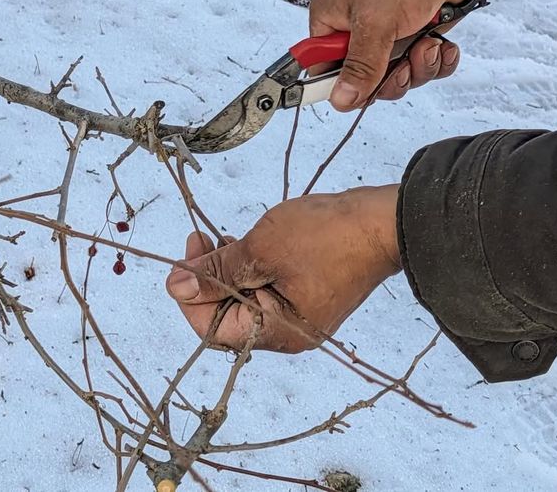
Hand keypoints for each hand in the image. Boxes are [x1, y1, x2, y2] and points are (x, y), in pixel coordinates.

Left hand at [165, 186, 399, 352]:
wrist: (382, 222)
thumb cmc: (324, 236)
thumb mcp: (261, 250)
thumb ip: (217, 271)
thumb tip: (174, 286)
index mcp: (276, 333)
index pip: (212, 328)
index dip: (191, 294)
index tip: (187, 253)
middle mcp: (287, 334)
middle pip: (227, 316)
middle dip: (208, 278)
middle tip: (200, 238)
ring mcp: (300, 316)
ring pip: (245, 299)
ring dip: (228, 270)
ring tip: (221, 237)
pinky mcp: (308, 295)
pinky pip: (266, 289)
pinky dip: (250, 268)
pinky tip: (245, 243)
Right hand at [310, 0, 477, 110]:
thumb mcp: (375, 24)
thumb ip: (360, 66)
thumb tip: (341, 97)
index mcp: (331, 20)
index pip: (321, 67)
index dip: (339, 85)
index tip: (360, 93)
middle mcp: (355, 30)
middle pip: (363, 81)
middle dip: (391, 76)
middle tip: (402, 62)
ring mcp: (385, 36)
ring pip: (396, 77)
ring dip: (418, 66)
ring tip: (427, 43)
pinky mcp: (412, 38)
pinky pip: (421, 68)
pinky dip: (435, 60)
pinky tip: (440, 44)